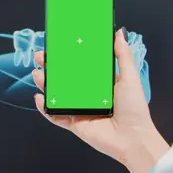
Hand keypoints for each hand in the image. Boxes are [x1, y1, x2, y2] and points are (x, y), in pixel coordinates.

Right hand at [32, 28, 168, 172]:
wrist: (133, 138)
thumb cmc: (135, 109)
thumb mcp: (129, 78)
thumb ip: (122, 56)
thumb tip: (119, 34)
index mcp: (100, 83)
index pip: (80, 66)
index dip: (68, 57)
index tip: (58, 46)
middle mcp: (88, 95)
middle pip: (64, 79)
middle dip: (51, 68)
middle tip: (40, 58)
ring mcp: (80, 109)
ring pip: (57, 95)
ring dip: (45, 84)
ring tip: (38, 74)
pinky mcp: (74, 124)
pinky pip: (55, 116)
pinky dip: (45, 108)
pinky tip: (39, 98)